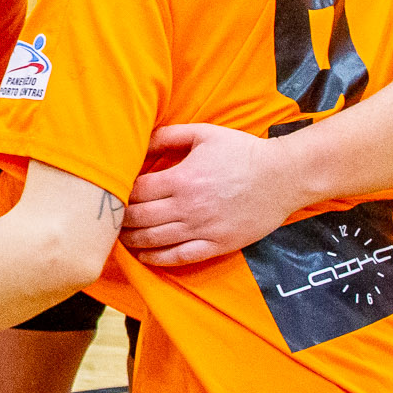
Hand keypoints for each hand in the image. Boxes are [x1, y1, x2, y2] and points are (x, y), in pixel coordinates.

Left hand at [119, 123, 302, 264]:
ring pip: (154, 241)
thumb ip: (168, 136)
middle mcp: (188, 207)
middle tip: (109, 218)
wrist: (283, 176)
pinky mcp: (217, 245)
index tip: (113, 193)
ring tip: (120, 237)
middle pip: (139, 219)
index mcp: (182, 179)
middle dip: (120, 219)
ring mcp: (202, 229)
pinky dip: (155, 259)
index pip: (136, 192)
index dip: (119, 194)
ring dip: (131, 241)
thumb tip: (139, 141)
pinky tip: (143, 255)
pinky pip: (178, 257)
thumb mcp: (204, 134)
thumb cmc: (243, 152)